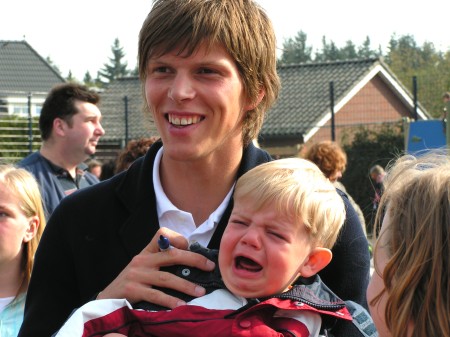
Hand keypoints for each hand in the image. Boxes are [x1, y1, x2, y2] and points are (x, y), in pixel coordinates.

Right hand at [97, 228, 214, 308]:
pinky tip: (181, 306)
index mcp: (146, 251)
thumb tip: (192, 265)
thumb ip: (161, 262)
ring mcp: (136, 275)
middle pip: (172, 255)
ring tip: (201, 292)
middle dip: (194, 260)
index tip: (190, 247)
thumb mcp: (144, 267)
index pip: (162, 234)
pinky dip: (170, 301)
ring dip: (186, 285)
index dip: (178, 238)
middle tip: (209, 266)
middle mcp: (141, 260)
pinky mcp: (132, 290)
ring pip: (167, 278)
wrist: (106, 300)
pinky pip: (156, 295)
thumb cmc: (132, 283)